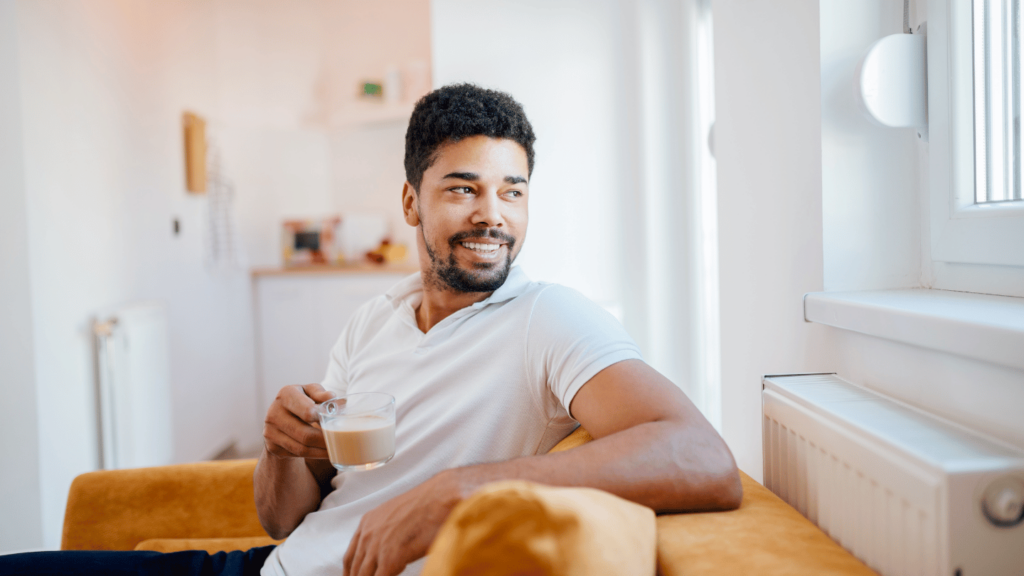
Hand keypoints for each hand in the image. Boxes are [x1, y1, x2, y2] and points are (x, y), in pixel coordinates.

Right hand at [263, 383, 335, 459]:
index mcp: (286, 394)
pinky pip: (296, 455)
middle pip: (305, 434)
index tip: (334, 422)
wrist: (281, 415)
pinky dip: (312, 455)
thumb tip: (332, 398)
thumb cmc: (303, 400)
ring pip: (301, 448)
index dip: (323, 418)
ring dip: (320, 451)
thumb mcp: (311, 392)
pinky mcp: (272, 446)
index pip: (307, 412)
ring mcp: (270, 431)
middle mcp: (274, 412)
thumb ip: (322, 394)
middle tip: (340, 442)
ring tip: (335, 450)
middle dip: (324, 440)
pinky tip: (323, 452)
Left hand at [343, 471, 461, 575]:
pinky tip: (394, 575)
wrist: (440, 498)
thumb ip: (385, 533)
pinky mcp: (390, 558)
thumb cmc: (427, 505)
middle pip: (354, 568)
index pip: (350, 556)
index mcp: (367, 522)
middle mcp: (368, 534)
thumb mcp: (396, 516)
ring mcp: (377, 546)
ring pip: (364, 575)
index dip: (351, 571)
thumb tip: (387, 549)